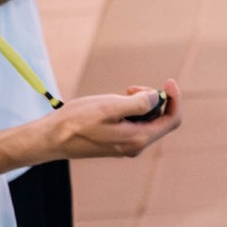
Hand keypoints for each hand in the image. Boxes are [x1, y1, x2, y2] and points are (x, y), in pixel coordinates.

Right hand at [45, 84, 181, 162]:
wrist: (51, 138)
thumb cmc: (77, 121)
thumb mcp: (110, 107)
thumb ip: (139, 104)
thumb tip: (157, 97)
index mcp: (138, 139)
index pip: (172, 120)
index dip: (175, 99)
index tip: (168, 81)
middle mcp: (135, 145)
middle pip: (160, 119)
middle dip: (154, 99)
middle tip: (131, 88)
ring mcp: (126, 144)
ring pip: (147, 120)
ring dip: (141, 103)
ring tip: (122, 94)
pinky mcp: (116, 141)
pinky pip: (134, 123)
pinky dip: (130, 110)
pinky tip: (114, 103)